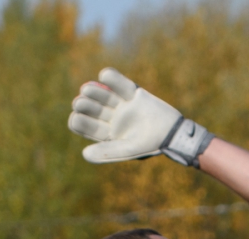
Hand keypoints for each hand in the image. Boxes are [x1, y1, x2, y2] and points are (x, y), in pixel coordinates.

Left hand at [68, 69, 212, 166]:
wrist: (174, 133)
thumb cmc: (150, 145)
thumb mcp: (128, 149)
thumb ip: (107, 152)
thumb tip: (84, 154)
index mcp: (110, 134)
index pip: (90, 127)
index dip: (80, 122)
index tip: (74, 118)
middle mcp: (114, 119)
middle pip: (95, 110)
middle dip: (86, 106)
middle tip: (79, 102)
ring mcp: (124, 106)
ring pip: (105, 97)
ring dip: (95, 92)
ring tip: (86, 89)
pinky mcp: (135, 94)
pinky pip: (121, 85)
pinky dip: (113, 79)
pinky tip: (104, 75)